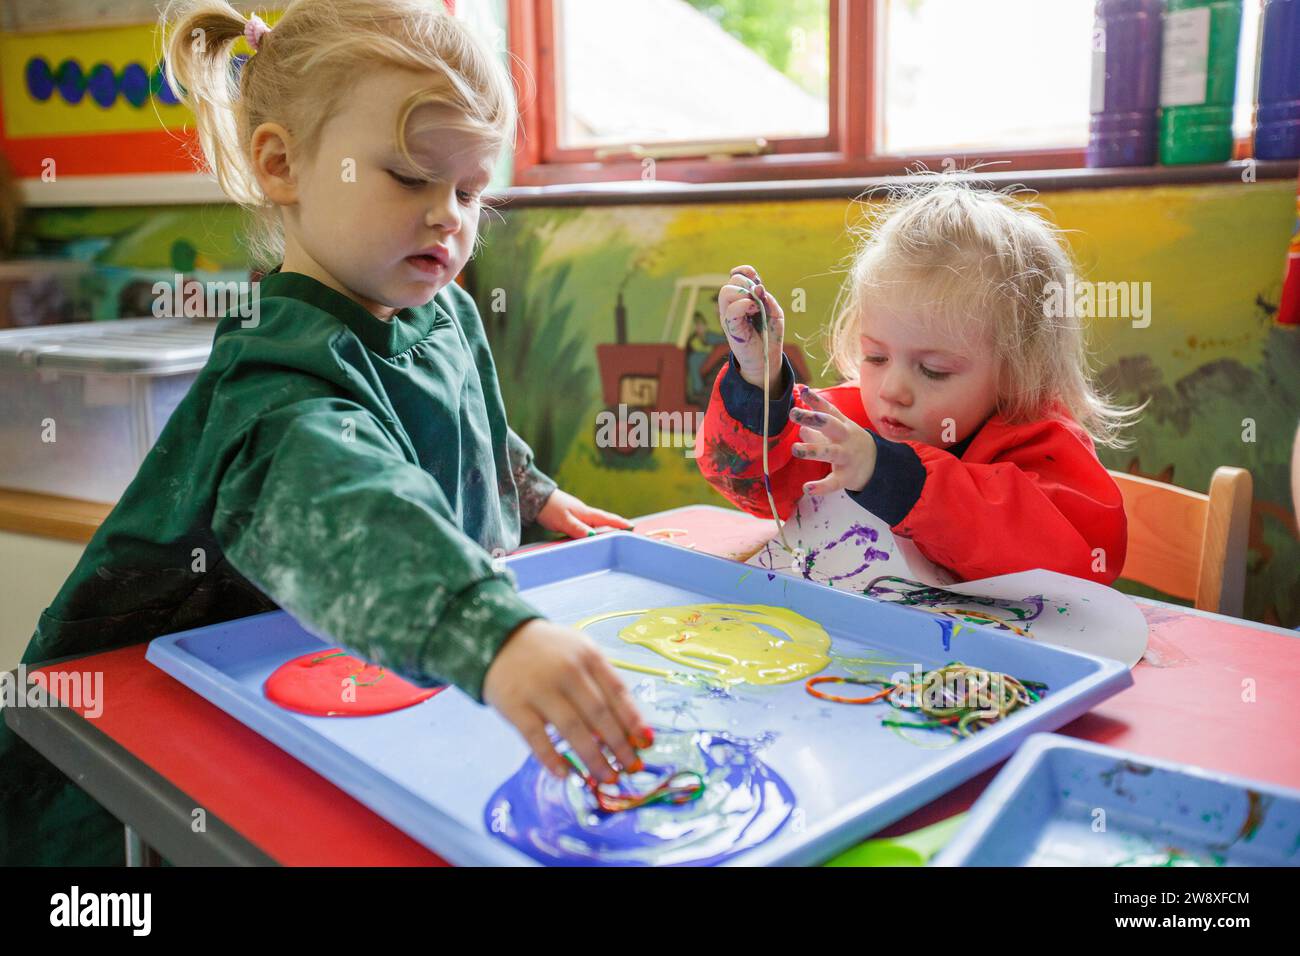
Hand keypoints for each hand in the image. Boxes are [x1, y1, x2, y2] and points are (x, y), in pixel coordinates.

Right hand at [483, 619, 651, 782]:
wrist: (499, 638)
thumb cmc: (550, 651)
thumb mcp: (580, 653)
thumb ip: (601, 682)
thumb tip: (626, 727)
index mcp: (588, 656)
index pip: (618, 691)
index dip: (634, 719)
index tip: (646, 742)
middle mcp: (567, 672)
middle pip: (599, 715)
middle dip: (619, 745)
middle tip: (631, 768)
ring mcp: (540, 690)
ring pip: (573, 730)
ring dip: (594, 758)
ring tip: (608, 777)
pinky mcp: (515, 707)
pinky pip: (537, 738)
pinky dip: (552, 759)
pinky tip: (566, 775)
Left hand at [536, 489, 632, 537]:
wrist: (535, 497)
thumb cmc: (550, 507)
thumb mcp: (564, 520)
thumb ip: (578, 528)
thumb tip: (592, 536)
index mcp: (585, 513)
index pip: (606, 518)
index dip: (619, 523)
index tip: (631, 526)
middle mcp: (583, 513)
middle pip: (603, 521)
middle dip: (616, 526)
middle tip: (628, 533)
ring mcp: (577, 515)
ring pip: (594, 525)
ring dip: (604, 530)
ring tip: (613, 537)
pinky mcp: (569, 518)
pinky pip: (585, 527)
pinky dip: (591, 532)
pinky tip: (590, 537)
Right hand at [718, 264, 784, 389]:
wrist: (766, 359)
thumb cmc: (770, 336)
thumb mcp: (775, 313)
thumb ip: (768, 299)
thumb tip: (758, 287)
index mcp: (743, 298)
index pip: (737, 275)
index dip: (745, 271)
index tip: (755, 277)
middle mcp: (733, 305)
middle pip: (731, 281)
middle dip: (746, 283)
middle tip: (758, 299)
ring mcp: (729, 315)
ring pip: (726, 291)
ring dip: (743, 293)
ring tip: (756, 306)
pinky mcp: (730, 327)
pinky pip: (732, 309)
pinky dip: (745, 305)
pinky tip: (754, 311)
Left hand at [790, 385, 878, 494]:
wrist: (877, 465)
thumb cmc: (849, 444)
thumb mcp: (837, 432)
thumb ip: (817, 427)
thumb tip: (800, 426)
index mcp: (842, 425)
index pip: (828, 410)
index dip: (815, 400)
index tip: (802, 390)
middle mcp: (845, 438)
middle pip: (830, 425)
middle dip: (813, 419)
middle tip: (794, 413)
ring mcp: (846, 457)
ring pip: (829, 452)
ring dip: (812, 450)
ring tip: (795, 449)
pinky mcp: (846, 477)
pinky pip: (833, 482)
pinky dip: (820, 486)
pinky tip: (806, 488)